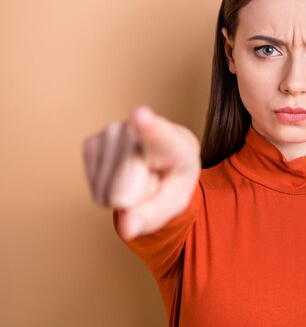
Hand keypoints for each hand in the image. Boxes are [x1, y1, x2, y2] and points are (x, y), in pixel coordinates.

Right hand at [82, 105, 200, 240]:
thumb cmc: (173, 178)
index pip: (158, 135)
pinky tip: (120, 175)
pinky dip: (106, 191)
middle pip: (124, 189)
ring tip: (139, 176)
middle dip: (136, 199)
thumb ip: (154, 216)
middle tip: (151, 182)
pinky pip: (96, 190)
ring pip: (107, 192)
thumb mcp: (175, 201)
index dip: (147, 127)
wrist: (164, 159)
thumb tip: (125, 229)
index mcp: (172, 140)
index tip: (139, 115)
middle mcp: (139, 129)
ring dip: (121, 194)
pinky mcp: (91, 142)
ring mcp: (112, 132)